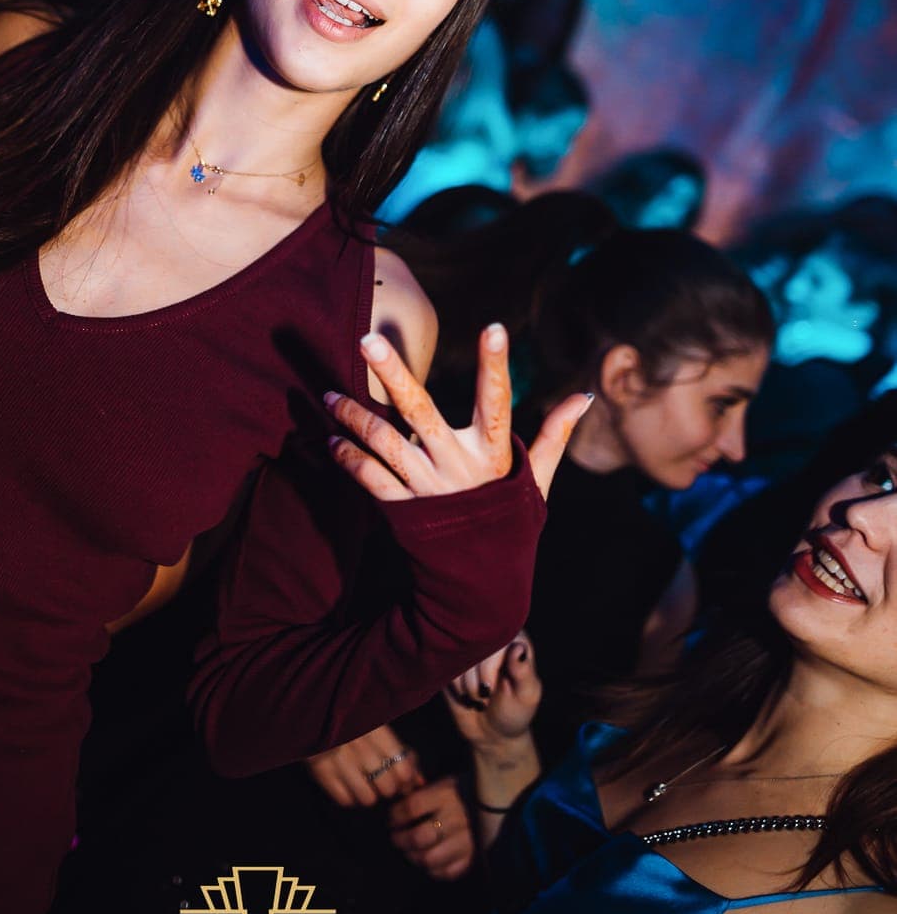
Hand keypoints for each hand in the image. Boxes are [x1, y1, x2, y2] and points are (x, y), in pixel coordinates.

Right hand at [304, 724, 423, 807]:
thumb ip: (401, 752)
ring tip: (363, 782)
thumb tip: (419, 781)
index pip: (403, 769)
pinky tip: (347, 784)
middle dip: (388, 788)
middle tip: (380, 779)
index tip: (401, 776)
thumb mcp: (377, 726)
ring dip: (369, 794)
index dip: (405, 779)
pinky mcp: (321, 772)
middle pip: (388, 787)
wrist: (311, 710)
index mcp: (376, 729)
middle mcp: (359, 746)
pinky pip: (346, 801)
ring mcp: (339, 760)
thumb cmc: (351, 719)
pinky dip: (350, 797)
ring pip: (368, 798)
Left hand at [324, 323, 590, 503]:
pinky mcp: (403, 510)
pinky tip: (331, 439)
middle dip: (393, 374)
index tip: (494, 328)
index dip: (496, 366)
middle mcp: (458, 468)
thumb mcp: (537, 479)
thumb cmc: (510, 521)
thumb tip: (584, 396)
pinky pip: (369, 478)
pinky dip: (348, 457)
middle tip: (367, 339)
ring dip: (353, 417)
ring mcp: (427, 490)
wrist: (482, 586)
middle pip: (420, 412)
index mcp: (494, 455)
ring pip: (384, 443)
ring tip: (329, 393)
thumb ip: (553, 435)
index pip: (497, 402)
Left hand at [388, 776, 473, 880]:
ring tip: (409, 851)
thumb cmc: (461, 792)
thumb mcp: (443, 784)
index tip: (391, 819)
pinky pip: (447, 872)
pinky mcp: (473, 858)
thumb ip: (421, 792)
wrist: (495, 804)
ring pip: (430, 858)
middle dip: (400, 840)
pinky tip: (427, 861)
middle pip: (419, 837)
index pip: (412, 807)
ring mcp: (467, 841)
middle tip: (395, 838)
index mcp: (447, 795)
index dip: (395, 816)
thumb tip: (396, 802)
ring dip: (413, 857)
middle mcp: (457, 818)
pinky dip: (432, 870)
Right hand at [445, 632, 541, 748]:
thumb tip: (518, 647)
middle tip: (488, 695)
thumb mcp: (526, 695)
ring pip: (459, 658)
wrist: (492, 733)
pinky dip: (457, 688)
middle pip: (474, 646)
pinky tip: (467, 696)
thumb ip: (523, 671)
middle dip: (479, 678)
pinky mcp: (452, 661)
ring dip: (469, 686)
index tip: (495, 688)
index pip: (495, 638)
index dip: (490, 666)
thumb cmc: (516, 711)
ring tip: (481, 698)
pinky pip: (446, 667)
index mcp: (513, 639)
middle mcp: (491, 638)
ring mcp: (470, 648)